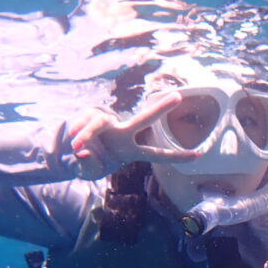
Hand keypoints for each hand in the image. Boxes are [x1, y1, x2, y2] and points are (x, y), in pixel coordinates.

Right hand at [67, 91, 199, 164]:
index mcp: (130, 152)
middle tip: (178, 96)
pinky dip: (76, 131)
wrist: (69, 151)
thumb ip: (87, 166)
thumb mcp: (88, 171)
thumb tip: (83, 152)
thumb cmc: (87, 164)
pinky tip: (71, 139)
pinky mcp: (91, 114)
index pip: (156, 155)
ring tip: (76, 146)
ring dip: (85, 134)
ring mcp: (108, 123)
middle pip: (144, 120)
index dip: (176, 156)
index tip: (199, 156)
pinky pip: (83, 122)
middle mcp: (123, 134)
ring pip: (99, 123)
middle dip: (160, 109)